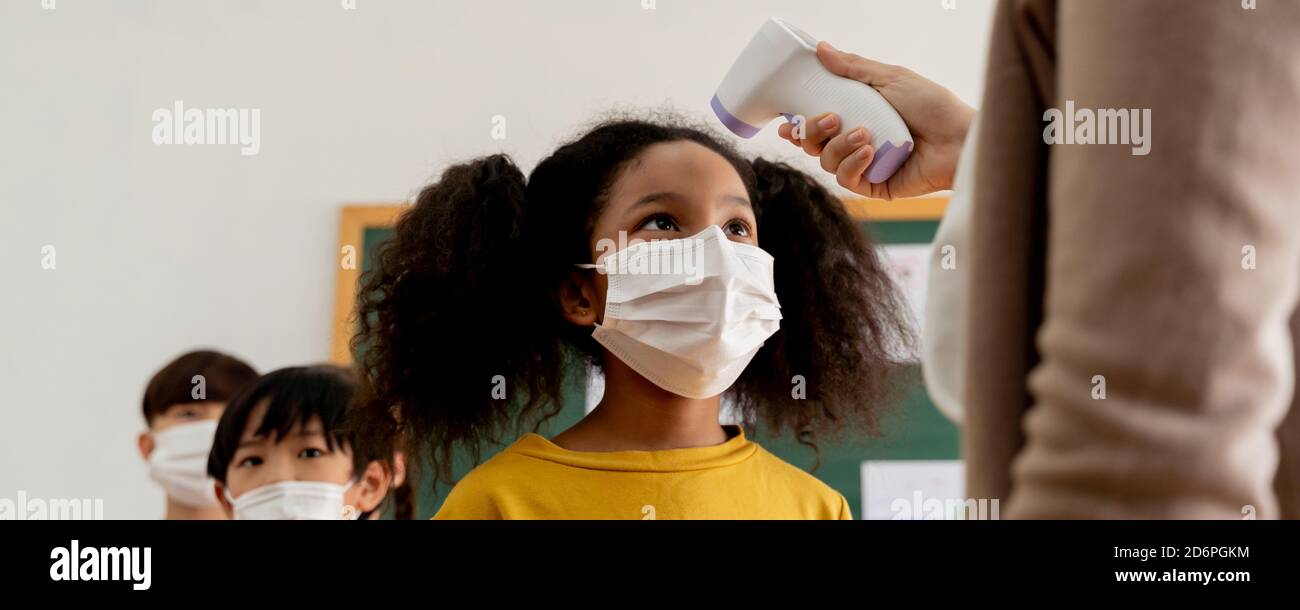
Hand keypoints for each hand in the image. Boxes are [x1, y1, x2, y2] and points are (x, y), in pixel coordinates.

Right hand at [777, 42, 975, 199]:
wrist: (959, 139)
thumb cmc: (933, 106)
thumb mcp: (891, 79)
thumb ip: (853, 68)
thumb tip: (821, 49)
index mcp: (858, 116)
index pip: (818, 124)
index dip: (798, 125)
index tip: (787, 122)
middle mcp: (857, 142)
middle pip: (815, 144)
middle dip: (814, 132)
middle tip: (832, 119)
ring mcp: (865, 166)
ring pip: (827, 162)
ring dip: (839, 147)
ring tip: (865, 134)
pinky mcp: (874, 186)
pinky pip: (846, 179)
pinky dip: (853, 164)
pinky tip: (871, 153)